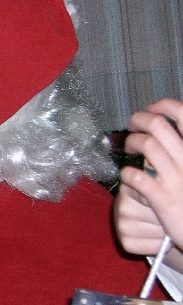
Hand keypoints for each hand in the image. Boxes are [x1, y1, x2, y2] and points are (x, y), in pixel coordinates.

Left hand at [115, 99, 182, 269]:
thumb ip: (181, 150)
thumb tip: (168, 130)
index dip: (164, 106)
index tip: (152, 108)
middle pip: (157, 124)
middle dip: (138, 120)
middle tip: (132, 126)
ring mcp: (176, 178)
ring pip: (145, 144)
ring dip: (131, 142)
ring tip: (128, 148)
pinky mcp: (162, 198)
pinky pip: (135, 176)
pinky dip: (127, 173)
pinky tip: (128, 177)